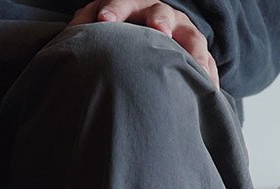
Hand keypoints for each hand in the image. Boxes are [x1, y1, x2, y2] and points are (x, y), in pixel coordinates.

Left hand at [68, 1, 219, 89]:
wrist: (145, 51)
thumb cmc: (118, 43)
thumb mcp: (100, 31)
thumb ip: (85, 28)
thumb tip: (69, 34)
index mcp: (135, 9)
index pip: (124, 3)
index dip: (115, 9)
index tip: (103, 20)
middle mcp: (162, 18)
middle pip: (162, 13)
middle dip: (159, 20)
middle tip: (157, 29)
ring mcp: (183, 36)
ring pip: (192, 38)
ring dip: (193, 50)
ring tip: (194, 66)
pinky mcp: (197, 56)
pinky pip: (207, 64)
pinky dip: (208, 75)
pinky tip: (209, 88)